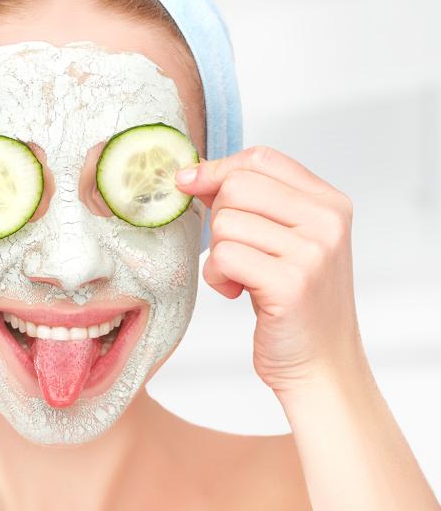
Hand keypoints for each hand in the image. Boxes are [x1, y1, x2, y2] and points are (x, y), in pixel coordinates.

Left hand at [175, 147, 361, 393]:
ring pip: (226, 222)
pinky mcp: (290, 283)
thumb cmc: (293, 302)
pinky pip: (223, 256)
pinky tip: (236, 292)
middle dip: (219, 220)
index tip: (192, 185)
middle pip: (237, 186)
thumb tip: (194, 174)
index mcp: (329, 202)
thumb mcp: (283, 241)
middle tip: (234, 252)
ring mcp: (312, 251)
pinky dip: (216, 277)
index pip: (261, 158)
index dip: (218, 169)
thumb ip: (252, 204)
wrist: (320, 363)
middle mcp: (327, 220)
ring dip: (217, 255)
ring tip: (240, 278)